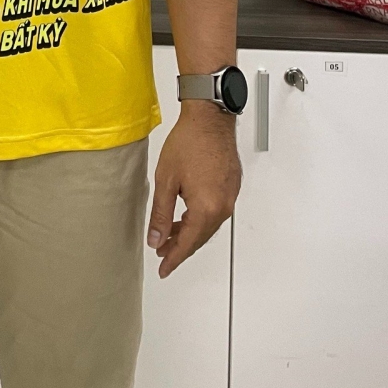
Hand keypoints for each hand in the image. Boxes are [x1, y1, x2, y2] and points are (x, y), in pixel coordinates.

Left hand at [147, 103, 241, 278]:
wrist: (210, 118)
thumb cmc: (189, 142)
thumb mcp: (166, 179)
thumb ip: (160, 213)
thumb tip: (156, 239)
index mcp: (206, 208)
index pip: (188, 243)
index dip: (173, 259)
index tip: (163, 269)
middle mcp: (223, 207)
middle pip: (200, 238)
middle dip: (180, 248)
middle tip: (163, 254)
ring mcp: (229, 198)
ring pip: (207, 226)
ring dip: (189, 233)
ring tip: (169, 235)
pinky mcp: (231, 188)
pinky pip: (215, 213)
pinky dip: (199, 219)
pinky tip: (185, 216)